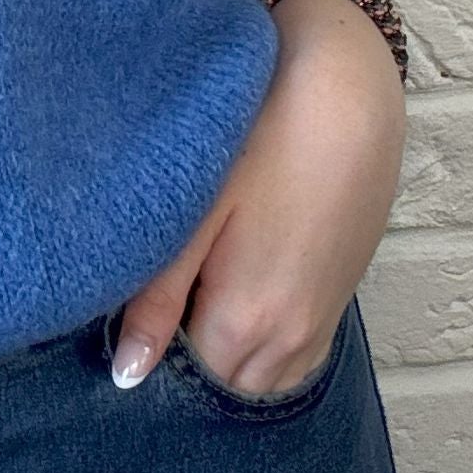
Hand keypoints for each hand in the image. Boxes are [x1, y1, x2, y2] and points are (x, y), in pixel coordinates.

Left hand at [109, 0, 404, 394]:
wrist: (346, 87)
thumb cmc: (262, 134)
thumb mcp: (197, 209)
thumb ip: (157, 298)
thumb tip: (127, 376)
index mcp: (247, 321)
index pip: (184, 381)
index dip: (150, 354)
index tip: (128, 309)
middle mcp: (292, 339)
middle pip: (223, 384)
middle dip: (187, 359)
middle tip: (157, 298)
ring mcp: (322, 321)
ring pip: (261, 376)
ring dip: (227, 355)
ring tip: (196, 291)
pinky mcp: (340, 297)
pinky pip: (296, 358)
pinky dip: (263, 347)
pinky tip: (238, 291)